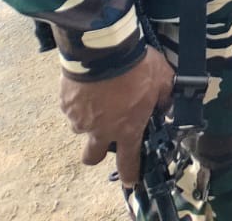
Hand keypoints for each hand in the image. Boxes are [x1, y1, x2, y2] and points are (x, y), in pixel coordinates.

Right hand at [60, 46, 173, 188]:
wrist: (105, 50)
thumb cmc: (137, 66)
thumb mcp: (163, 79)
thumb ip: (165, 97)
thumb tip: (165, 105)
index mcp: (127, 128)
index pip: (129, 160)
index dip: (130, 173)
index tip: (130, 180)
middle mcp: (101, 130)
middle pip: (92, 156)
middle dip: (97, 151)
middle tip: (106, 134)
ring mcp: (80, 119)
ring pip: (82, 128)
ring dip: (90, 119)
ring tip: (101, 95)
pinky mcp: (66, 105)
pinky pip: (73, 108)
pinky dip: (81, 101)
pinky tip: (91, 84)